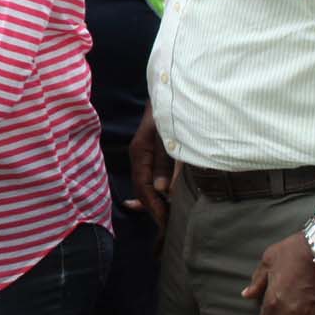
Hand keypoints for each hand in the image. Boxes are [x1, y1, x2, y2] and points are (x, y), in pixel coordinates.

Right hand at [126, 107, 172, 227]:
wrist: (175, 85)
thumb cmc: (174, 108)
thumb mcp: (173, 136)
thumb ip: (169, 163)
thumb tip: (164, 190)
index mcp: (140, 151)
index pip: (143, 187)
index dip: (154, 207)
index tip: (165, 223)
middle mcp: (140, 155)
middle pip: (143, 189)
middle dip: (155, 210)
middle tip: (168, 228)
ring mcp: (146, 154)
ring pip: (148, 184)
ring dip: (156, 202)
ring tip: (164, 221)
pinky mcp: (156, 152)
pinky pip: (153, 176)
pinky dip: (155, 191)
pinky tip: (155, 204)